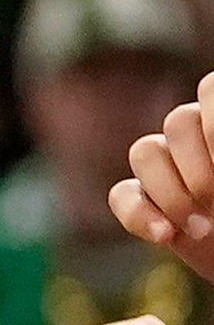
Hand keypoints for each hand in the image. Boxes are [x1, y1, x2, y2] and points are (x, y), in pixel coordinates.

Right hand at [111, 76, 213, 272]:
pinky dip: (139, 216)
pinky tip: (165, 236)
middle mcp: (198, 136)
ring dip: (171, 194)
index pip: (211, 88)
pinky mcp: (145, 201)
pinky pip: (121, 194)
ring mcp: (169, 167)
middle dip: (198, 169)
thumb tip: (208, 133)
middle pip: (177, 122)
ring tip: (203, 230)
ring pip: (145, 152)